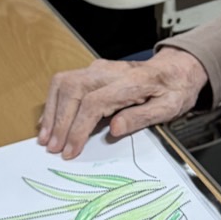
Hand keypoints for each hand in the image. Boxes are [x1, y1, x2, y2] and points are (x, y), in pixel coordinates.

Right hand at [38, 49, 208, 158]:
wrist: (174, 69)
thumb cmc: (173, 90)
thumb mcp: (169, 108)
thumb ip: (142, 117)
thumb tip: (115, 130)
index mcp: (130, 82)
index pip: (94, 102)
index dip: (79, 128)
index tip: (71, 150)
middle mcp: (109, 71)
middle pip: (73, 89)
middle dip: (59, 121)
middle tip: (53, 148)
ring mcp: (98, 68)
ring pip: (63, 83)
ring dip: (52, 111)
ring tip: (46, 138)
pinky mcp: (92, 71)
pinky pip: (65, 83)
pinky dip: (54, 102)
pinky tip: (49, 122)